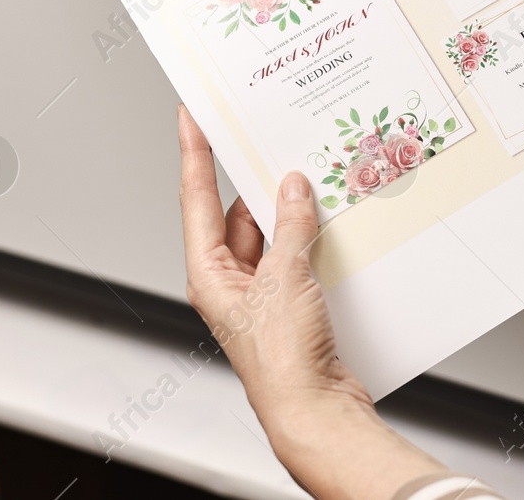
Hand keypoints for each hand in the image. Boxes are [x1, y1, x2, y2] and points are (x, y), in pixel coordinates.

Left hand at [177, 106, 444, 498]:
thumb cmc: (282, 362)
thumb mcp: (286, 279)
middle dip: (256, 177)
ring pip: (272, 231)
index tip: (192, 114)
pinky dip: (312, 233)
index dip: (193, 151)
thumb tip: (293, 187)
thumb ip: (292, 227)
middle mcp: (230, 280)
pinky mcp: (291, 301)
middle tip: (268, 136)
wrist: (315, 408)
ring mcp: (261, 291)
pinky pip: (297, 252)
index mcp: (209, 272)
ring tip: (311, 174)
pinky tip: (331, 216)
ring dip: (292, 208)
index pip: (196, 196)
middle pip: (237, 211)